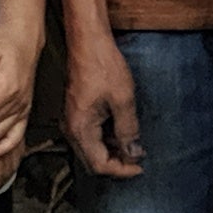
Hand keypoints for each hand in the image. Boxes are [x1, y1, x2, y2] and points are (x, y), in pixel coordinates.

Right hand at [58, 34, 144, 179]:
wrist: (88, 42)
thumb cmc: (103, 67)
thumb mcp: (123, 100)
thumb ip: (128, 130)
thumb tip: (134, 153)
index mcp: (80, 129)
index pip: (99, 165)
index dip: (121, 170)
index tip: (140, 168)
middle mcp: (71, 130)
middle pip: (93, 162)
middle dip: (117, 164)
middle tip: (139, 160)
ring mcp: (72, 122)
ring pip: (92, 150)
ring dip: (113, 151)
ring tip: (134, 145)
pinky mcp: (76, 114)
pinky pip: (91, 136)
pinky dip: (107, 139)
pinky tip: (123, 131)